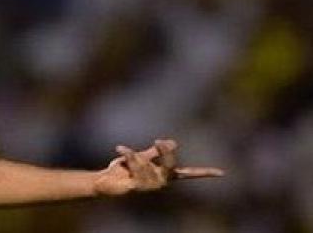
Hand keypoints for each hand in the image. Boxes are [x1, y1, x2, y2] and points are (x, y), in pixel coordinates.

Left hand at [93, 139, 223, 195]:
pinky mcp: (134, 187)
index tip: (222, 173)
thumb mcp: (143, 157)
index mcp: (164, 175)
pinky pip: (135, 166)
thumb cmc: (125, 171)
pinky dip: (128, 154)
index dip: (204, 173)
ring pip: (148, 164)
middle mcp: (159, 182)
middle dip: (165, 154)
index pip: (188, 174)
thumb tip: (174, 142)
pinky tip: (120, 148)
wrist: (106, 181)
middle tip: (158, 140)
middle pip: (170, 167)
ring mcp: (147, 187)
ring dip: (136, 156)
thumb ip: (156, 153)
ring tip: (124, 151)